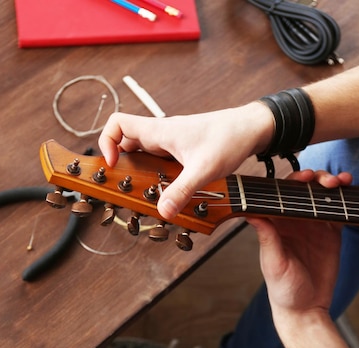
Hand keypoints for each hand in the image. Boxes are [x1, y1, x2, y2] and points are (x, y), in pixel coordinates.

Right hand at [99, 102, 273, 219]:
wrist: (252, 128)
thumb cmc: (229, 138)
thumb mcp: (203, 169)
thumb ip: (181, 191)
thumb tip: (163, 212)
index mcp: (160, 132)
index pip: (118, 123)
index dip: (107, 142)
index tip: (113, 164)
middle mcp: (162, 135)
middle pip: (126, 143)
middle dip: (121, 164)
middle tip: (126, 186)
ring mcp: (172, 143)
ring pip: (143, 153)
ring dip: (139, 171)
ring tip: (144, 192)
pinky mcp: (182, 151)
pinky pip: (159, 161)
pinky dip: (156, 174)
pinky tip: (167, 190)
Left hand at [247, 169, 351, 321]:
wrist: (305, 308)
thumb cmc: (283, 290)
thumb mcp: (273, 263)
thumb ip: (267, 238)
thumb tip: (251, 213)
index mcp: (275, 224)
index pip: (281, 194)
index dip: (292, 182)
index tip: (303, 178)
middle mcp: (293, 221)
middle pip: (303, 190)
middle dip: (315, 178)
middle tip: (326, 181)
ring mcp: (312, 225)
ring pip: (321, 195)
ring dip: (331, 184)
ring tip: (340, 183)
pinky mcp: (330, 232)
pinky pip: (337, 209)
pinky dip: (344, 199)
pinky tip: (349, 192)